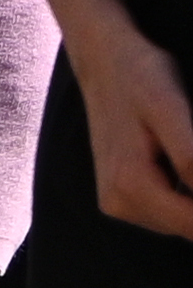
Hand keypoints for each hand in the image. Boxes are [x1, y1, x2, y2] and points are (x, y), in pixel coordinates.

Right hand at [87, 15, 192, 240]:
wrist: (103, 59)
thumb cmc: (140, 75)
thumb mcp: (171, 109)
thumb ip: (192, 159)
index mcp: (130, 186)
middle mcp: (118, 202)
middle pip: (189, 228)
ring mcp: (117, 201)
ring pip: (182, 223)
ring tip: (190, 150)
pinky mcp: (122, 195)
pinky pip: (170, 212)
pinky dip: (189, 196)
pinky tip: (188, 166)